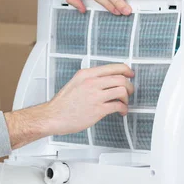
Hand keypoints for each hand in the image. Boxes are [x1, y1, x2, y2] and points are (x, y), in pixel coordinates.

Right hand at [4, 63, 133, 148]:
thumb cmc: (62, 103)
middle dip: (129, 86)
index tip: (130, 74)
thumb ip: (90, 79)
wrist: (53, 116)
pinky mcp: (98, 110)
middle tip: (129, 91)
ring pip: (122, 91)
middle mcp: (92, 83)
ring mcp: (95, 96)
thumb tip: (105, 80)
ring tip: (124, 102)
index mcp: (86, 74)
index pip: (113, 67)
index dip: (126, 70)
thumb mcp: (75, 83)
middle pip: (121, 79)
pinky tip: (121, 111)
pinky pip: (118, 106)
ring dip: (127, 98)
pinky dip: (123, 109)